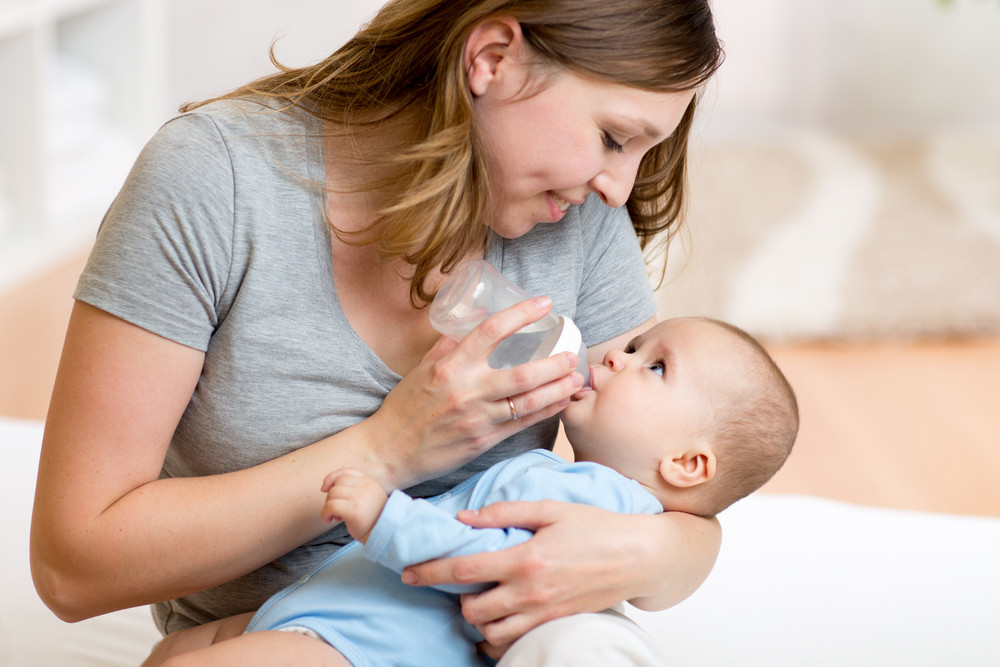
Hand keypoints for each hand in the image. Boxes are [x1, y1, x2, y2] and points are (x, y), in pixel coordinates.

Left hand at [320, 469, 388, 543]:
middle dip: (330, 496)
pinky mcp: (355, 510)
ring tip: (335, 517)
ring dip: (328, 506)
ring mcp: (361, 498)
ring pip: (332, 494)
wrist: (383, 535)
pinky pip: (331, 506)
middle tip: (335, 510)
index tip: (324, 488)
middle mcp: (367, 487)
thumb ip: (354, 489)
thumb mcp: (367, 498)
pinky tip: (328, 520)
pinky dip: (325, 513)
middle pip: (337, 483)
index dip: (332, 478)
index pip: (346, 472)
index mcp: (370, 482)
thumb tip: (327, 487)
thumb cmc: (371, 520)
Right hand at [358, 297, 583, 488]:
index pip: (492, 331)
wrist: (390, 449)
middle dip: (554, 362)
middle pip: (522, 372)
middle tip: (571, 352)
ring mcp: (477, 417)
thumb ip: (448, 346)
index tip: (544, 304)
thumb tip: (471, 321)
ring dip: (557, 388)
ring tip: (575, 378)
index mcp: (450, 365)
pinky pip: (521, 422)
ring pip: (528, 400)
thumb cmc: (405, 406)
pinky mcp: (483, 439)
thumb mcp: (422, 368)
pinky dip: (546, 411)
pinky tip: (561, 401)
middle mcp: (466, 390)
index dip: (522, 314)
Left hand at [400, 501, 666, 652]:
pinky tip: (499, 620)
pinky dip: (498, 638)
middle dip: (456, 600)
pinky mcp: (554, 625)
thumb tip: (464, 518)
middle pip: (472, 610)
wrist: (638, 556)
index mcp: (525, 557)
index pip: (465, 570)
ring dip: (477, 620)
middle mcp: (531, 591)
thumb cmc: (596, 527)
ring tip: (479, 601)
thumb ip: (504, 512)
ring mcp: (543, 613)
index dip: (431, 572)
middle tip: (457, 585)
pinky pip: (513, 644)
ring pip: (490, 634)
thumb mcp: (550, 508)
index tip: (409, 573)